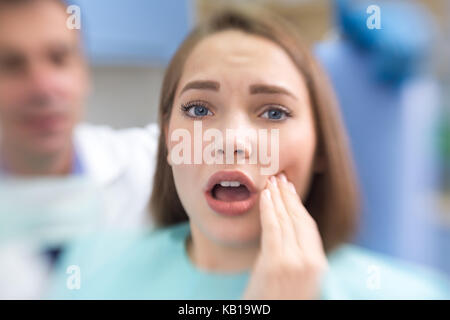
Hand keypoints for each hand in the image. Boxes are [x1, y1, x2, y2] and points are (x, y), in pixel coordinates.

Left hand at [243, 173, 328, 299]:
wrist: (271, 317)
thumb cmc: (280, 301)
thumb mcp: (297, 279)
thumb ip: (297, 256)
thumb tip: (288, 231)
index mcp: (318, 264)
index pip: (308, 225)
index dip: (298, 204)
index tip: (291, 189)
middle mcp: (309, 261)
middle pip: (299, 218)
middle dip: (288, 195)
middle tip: (280, 177)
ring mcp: (293, 261)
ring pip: (286, 220)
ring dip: (278, 197)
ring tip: (271, 181)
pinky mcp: (275, 263)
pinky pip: (273, 228)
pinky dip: (269, 209)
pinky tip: (265, 196)